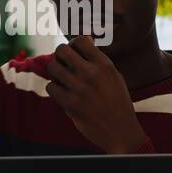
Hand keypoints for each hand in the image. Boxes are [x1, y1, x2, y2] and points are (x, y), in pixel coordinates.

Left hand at [46, 35, 148, 153]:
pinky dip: (54, 89)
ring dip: (55, 72)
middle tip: (63, 63)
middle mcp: (91, 74)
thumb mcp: (115, 77)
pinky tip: (62, 93)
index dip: (73, 44)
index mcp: (104, 65)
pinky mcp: (70, 104)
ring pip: (53, 67)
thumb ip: (99, 60)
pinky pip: (51, 87)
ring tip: (62, 79)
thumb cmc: (118, 102)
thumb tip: (83, 41)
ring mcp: (79, 89)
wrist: (120, 131)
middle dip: (60, 55)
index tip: (74, 52)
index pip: (80, 40)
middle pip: (61, 50)